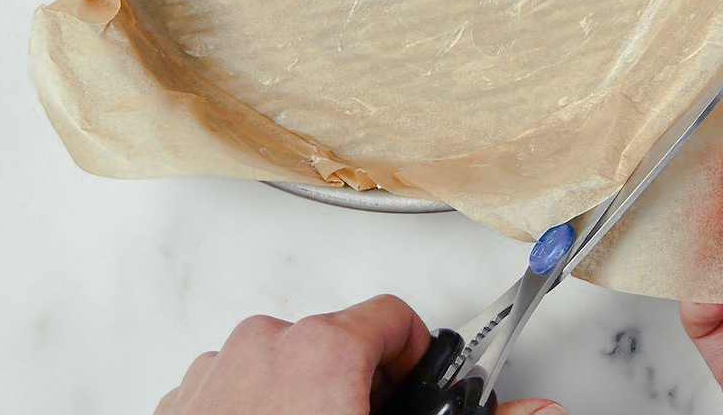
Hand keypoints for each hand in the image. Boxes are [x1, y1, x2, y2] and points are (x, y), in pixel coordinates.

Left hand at [156, 293, 564, 414]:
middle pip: (338, 344)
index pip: (394, 318)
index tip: (423, 395)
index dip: (420, 362)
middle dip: (365, 390)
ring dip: (310, 405)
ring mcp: (214, 375)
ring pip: (284, 368)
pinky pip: (237, 393)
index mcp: (320, 349)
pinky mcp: (182, 406)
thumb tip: (540, 414)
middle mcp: (262, 348)